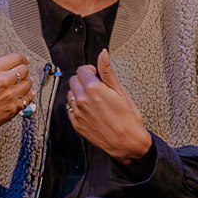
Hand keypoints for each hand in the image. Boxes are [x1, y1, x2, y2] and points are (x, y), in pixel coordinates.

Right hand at [0, 41, 34, 175]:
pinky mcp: (13, 109)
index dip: (22, 59)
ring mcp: (9, 95)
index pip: (17, 58)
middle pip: (24, 70)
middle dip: (24, 71)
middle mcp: (3, 80)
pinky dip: (27, 96)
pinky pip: (27, 99)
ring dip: (27, 83)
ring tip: (23, 84)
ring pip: (28, 84)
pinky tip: (24, 95)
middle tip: (22, 73)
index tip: (24, 60)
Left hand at [66, 49, 152, 163]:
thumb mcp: (120, 91)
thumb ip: (107, 71)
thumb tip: (103, 54)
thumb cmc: (128, 119)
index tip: (96, 74)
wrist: (126, 143)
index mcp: (94, 89)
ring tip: (94, 99)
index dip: (90, 70)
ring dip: (79, 93)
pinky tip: (90, 110)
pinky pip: (70, 108)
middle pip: (74, 80)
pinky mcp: (75, 123)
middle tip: (96, 86)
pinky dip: (77, 106)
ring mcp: (77, 113)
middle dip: (84, 80)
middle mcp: (82, 100)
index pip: (81, 70)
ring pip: (70, 94)